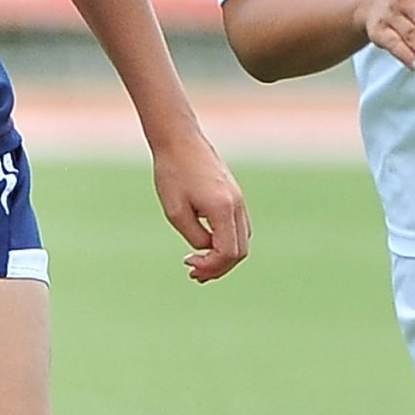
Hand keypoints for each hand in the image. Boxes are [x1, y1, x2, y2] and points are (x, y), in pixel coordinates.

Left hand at [151, 130, 249, 282]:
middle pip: (240, 251)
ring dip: (223, 256)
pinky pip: (238, 227)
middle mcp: (237, 205)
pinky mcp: (234, 195)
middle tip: (194, 273)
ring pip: (242, 240)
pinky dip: (226, 241)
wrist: (179, 140)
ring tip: (199, 264)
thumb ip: (195, 236)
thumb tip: (207, 250)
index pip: (228, 253)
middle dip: (219, 267)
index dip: (211, 267)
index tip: (188, 264)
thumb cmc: (172, 173)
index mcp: (223, 209)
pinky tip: (207, 245)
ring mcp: (239, 199)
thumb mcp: (175, 212)